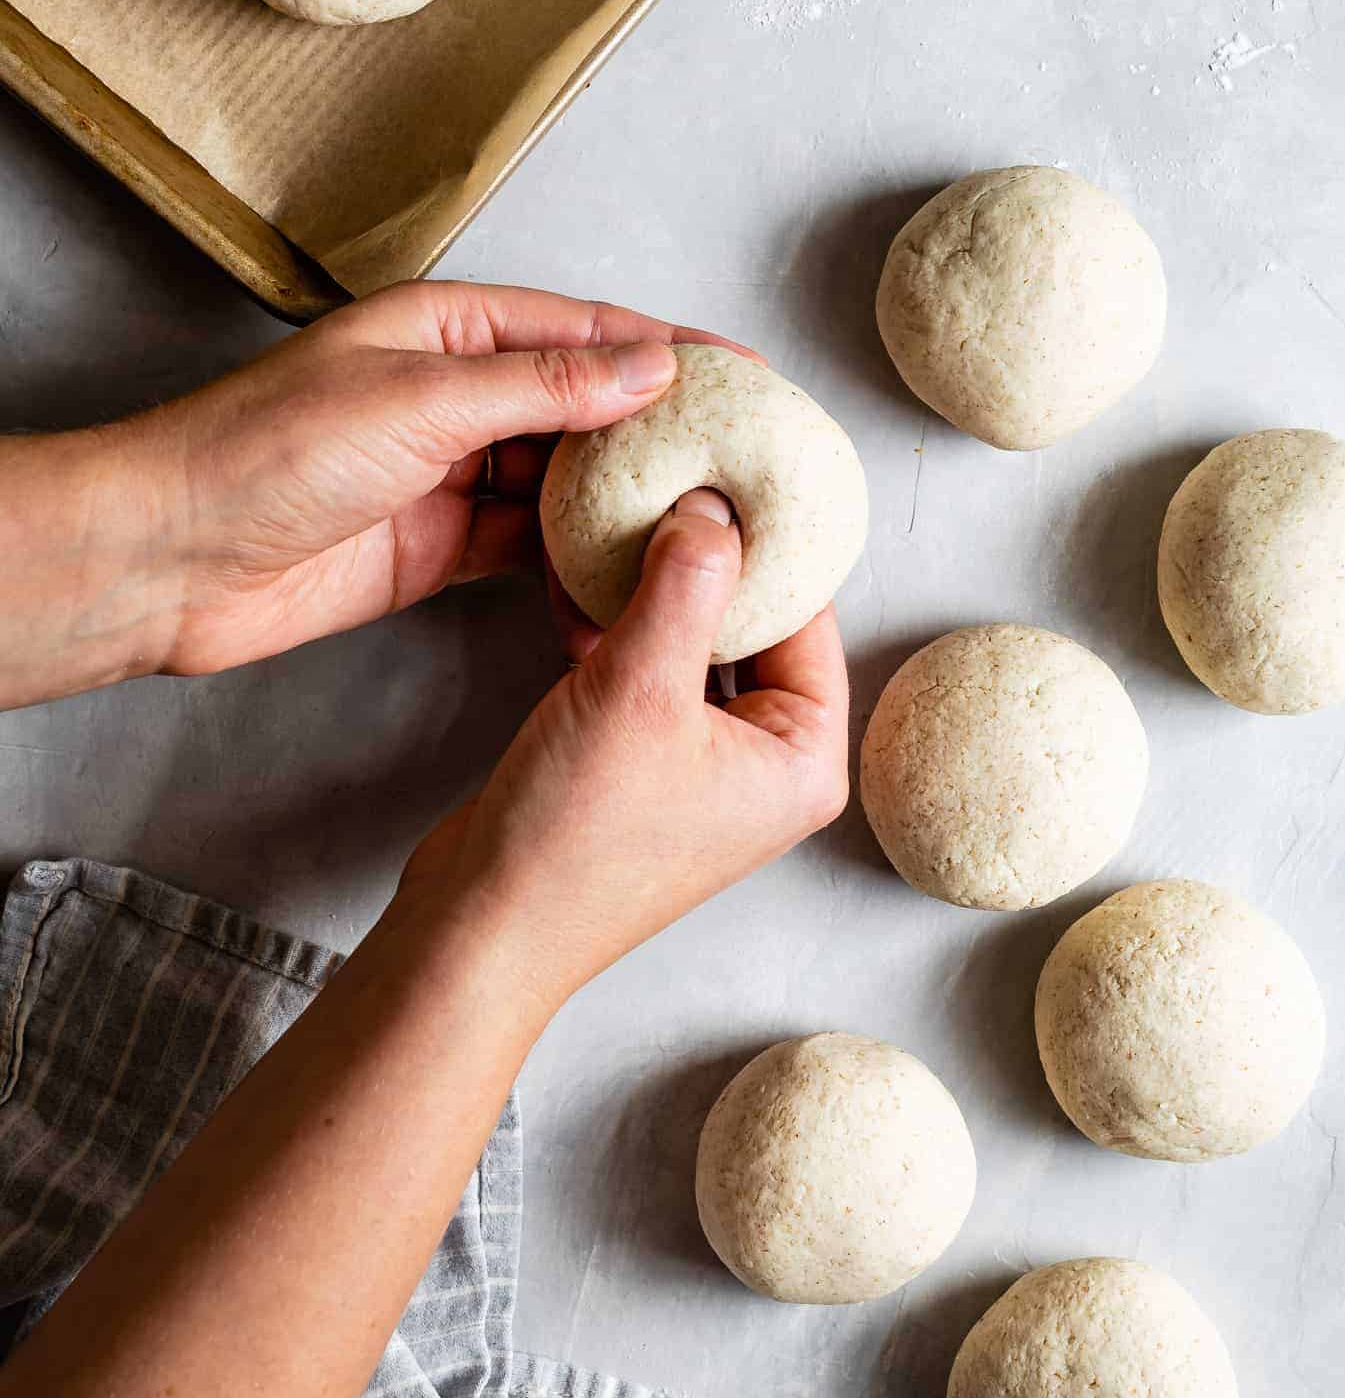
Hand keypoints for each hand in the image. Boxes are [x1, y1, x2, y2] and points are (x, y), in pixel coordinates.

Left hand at [135, 279, 745, 677]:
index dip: (667, 346)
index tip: (744, 372)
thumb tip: (649, 364)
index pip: (583, 329)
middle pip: (581, 403)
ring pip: (562, 478)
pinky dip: (576, 556)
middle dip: (659, 425)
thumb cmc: (268, 450)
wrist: (176, 555)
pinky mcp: (437, 545)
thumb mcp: (423, 398)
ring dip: (624, 495)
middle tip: (742, 453)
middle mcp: (453, 394)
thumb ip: (545, 386)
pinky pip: (528, 543)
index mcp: (448, 329)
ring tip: (703, 513)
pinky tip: (628, 566)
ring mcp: (447, 472)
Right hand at [402, 489, 849, 1011]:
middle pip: (754, 628)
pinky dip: (619, 628)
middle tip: (679, 479)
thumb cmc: (575, 836)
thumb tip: (714, 506)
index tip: (738, 471)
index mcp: (803, 759)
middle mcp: (765, 765)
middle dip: (709, 560)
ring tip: (628, 516)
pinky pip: (647, 672)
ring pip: (693, 645)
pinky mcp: (640, 765)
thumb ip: (686, 586)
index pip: (809, 619)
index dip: (771, 543)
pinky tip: (582, 580)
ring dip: (656, 589)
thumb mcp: (640, 688)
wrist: (482, 927)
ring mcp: (702, 768)